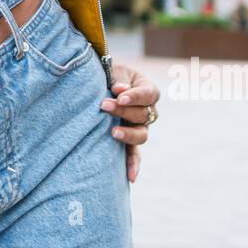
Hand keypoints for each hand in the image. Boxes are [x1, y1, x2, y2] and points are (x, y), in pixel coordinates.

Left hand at [101, 62, 159, 183]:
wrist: (99, 84)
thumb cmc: (108, 74)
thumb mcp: (114, 71)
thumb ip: (119, 79)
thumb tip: (119, 89)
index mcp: (147, 90)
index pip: (148, 94)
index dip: (135, 96)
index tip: (119, 96)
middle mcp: (148, 111)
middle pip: (143, 115)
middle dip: (123, 111)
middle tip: (104, 105)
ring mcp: (140, 128)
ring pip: (142, 135)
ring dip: (128, 134)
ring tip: (113, 133)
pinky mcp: (130, 141)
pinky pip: (135, 154)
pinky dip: (133, 164)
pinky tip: (130, 177)